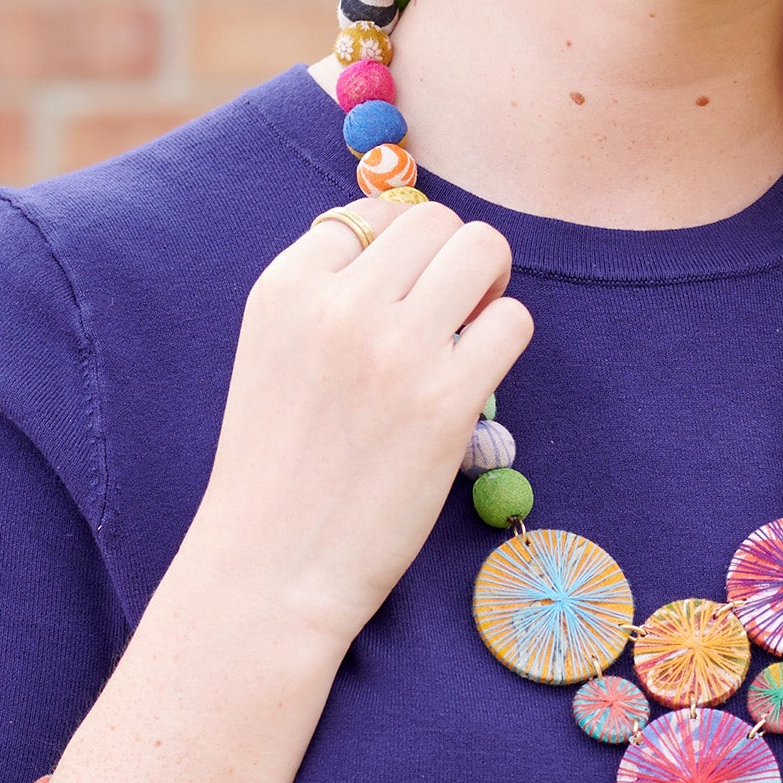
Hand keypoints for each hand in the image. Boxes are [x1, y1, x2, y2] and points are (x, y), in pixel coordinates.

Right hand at [190, 191, 533, 643]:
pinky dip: (505, 340)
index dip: (401, 249)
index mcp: (286, 286)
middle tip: (451, 308)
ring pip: (484, 250)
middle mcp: (339, 304)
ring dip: (488, 286)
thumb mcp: (273, 352)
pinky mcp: (446, 400)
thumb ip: (327, 291)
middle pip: (437, 221)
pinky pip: (512, 322)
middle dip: (453, 257)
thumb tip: (415, 240)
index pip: (373, 212)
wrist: (270, 570)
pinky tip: (476, 378)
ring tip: (469, 332)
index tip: (401, 292)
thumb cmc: (277, 465)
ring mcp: (396, 349)